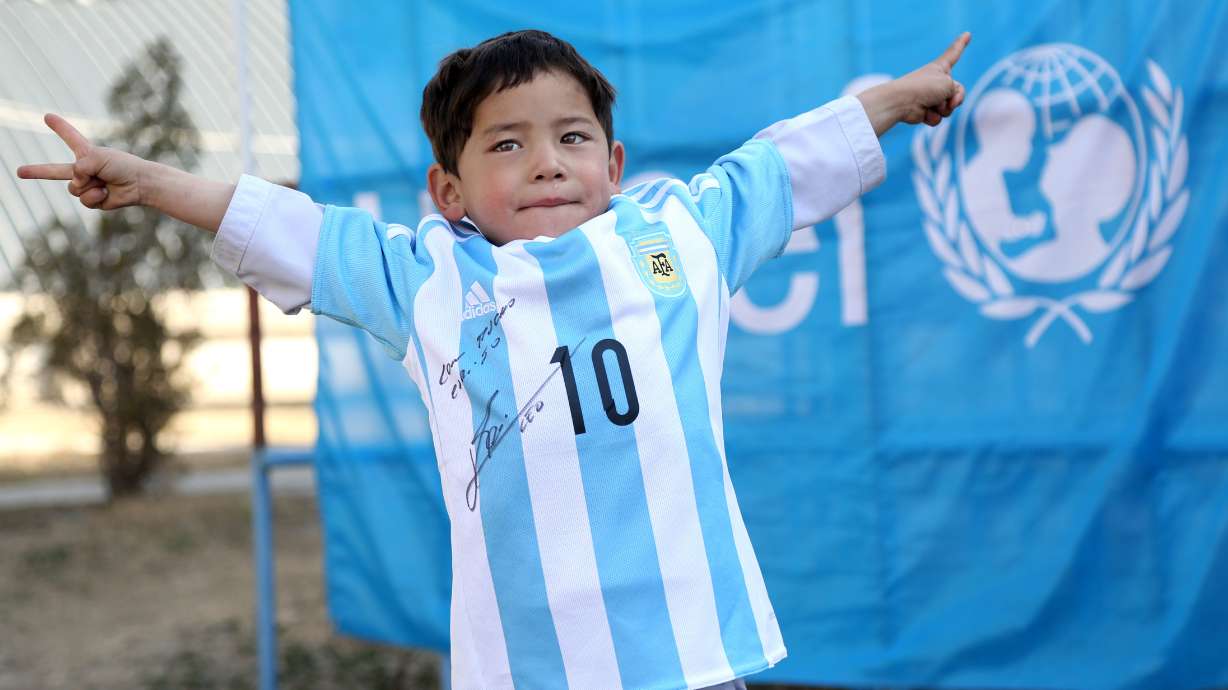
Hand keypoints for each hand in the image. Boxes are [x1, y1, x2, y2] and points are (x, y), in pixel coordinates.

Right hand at [16, 114, 149, 209]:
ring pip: (73, 188)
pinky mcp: (94, 200)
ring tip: (103, 181)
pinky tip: (106, 192)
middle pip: (55, 170)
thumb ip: (79, 168)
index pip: (69, 137)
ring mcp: (88, 185)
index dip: (59, 127)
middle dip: (37, 171)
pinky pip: (84, 200)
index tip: (48, 116)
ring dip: (88, 185)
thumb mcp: (97, 158)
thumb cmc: (122, 166)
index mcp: (86, 153)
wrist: (140, 184)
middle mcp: (85, 169)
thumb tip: (75, 184)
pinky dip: (95, 196)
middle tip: (19, 171)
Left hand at [898, 32, 969, 125]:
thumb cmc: (924, 87)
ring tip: (932, 104)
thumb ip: (956, 93)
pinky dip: (932, 117)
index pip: (953, 53)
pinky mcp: (924, 110)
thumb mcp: (949, 83)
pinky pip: (937, 117)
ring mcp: (930, 96)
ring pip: (949, 107)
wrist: (902, 102)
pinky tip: (923, 113)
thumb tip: (945, 108)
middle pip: (957, 91)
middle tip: (948, 99)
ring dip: (944, 109)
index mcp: (940, 67)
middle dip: (956, 98)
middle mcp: (936, 81)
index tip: (967, 34)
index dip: (961, 44)